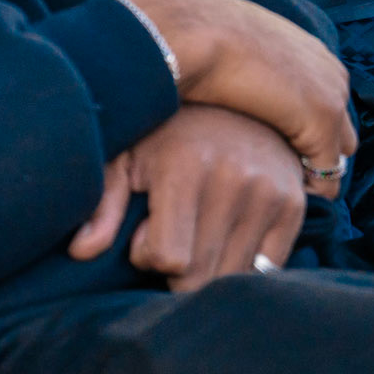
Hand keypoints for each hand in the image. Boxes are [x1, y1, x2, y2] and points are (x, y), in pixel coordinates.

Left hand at [69, 108, 305, 289]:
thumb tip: (79, 250)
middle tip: (172, 235)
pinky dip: (245, 264)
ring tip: (198, 232)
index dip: (148, 256)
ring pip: (234, 278)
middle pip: (200, 276)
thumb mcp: (127, 153)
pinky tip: (227, 235)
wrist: (231, 95)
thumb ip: (104, 202)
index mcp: (184, 165)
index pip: (170, 259)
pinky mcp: (294, 204)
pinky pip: (268, 269)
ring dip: (210, 268)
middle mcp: (233, 177)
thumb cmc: (164, 130)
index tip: (143, 234)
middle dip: (178, 269)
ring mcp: (269, 191)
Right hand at [119, 0, 356, 181]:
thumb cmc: (195, 37)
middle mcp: (328, 69)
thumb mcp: (226, 45)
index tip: (265, 144)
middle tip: (270, 167)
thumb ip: (241, 62)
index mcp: (307, 48)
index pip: (321, 100)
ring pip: (335, 155)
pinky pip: (326, 178)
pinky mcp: (322, 121)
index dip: (295, 127)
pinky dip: (301, 190)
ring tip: (266, 180)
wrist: (191, 29)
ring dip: (306, 170)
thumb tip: (222, 79)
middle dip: (310, 150)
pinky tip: (267, 188)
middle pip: (338, 129)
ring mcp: (330, 95)